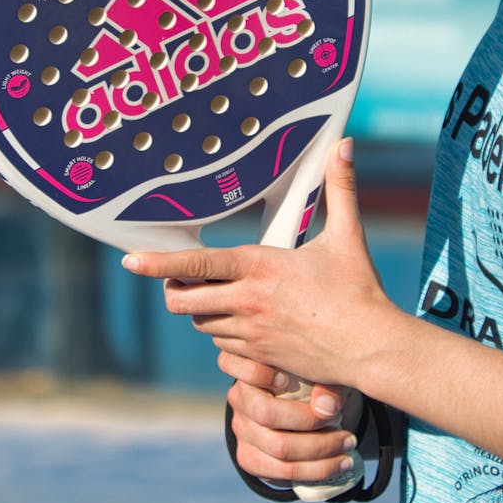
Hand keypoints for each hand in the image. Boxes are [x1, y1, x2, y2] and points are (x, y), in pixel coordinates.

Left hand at [123, 138, 393, 392]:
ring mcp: (251, 333)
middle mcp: (248, 302)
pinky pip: (222, 346)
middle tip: (180, 279)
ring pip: (200, 324)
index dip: (158, 262)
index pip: (197, 265)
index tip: (129, 260)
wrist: (372, 349)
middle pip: (183, 301)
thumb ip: (341, 188)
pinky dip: (223, 334)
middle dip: (173, 290)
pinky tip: (243, 322)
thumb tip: (346, 144)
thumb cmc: (360, 291)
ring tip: (218, 295)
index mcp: (261, 267)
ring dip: (201, 311)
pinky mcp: (259, 358)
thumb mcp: (348, 236)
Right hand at [218, 352, 362, 483]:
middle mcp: (239, 399)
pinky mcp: (249, 458)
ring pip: (278, 447)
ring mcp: (241, 431)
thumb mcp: (322, 373)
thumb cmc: (312, 382)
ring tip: (348, 444)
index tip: (287, 379)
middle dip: (309, 421)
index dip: (260, 374)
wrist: (303, 413)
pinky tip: (338, 465)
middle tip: (339, 419)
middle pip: (267, 414)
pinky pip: (279, 472)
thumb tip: (327, 408)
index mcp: (249, 369)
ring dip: (319, 450)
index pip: (238, 366)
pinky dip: (314, 471)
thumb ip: (326, 382)